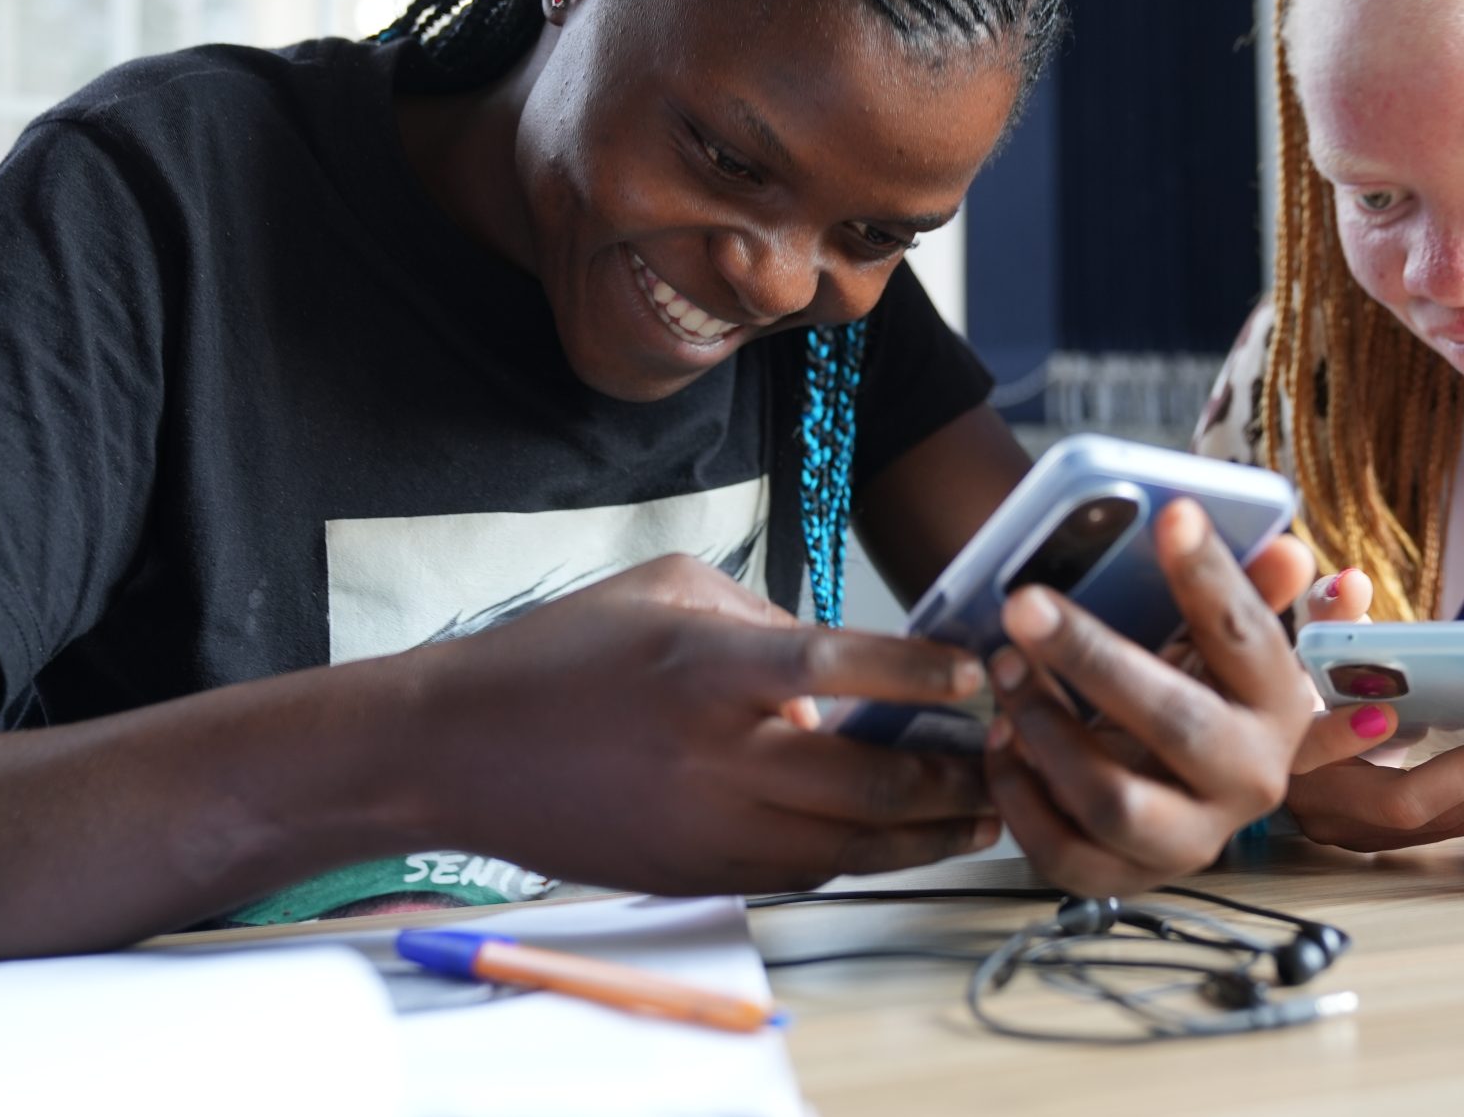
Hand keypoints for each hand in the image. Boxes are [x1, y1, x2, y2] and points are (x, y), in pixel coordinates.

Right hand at [416, 555, 998, 894]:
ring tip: (982, 815)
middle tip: (1006, 756)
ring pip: (846, 844)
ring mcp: (703, 827)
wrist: (456, 750)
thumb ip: (764, 618)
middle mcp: (711, 756)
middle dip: (951, 775)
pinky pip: (801, 874)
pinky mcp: (693, 875)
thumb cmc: (561, 654)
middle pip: (864, 780)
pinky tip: (899, 839)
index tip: (977, 674)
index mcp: (704, 668)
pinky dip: (860, 857)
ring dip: (925, 833)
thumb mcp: (666, 589)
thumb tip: (840, 668)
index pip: (838, 665)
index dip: (920, 672)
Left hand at [979, 500, 1317, 895]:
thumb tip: (1287, 552)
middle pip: (1174, 722)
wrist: (1191, 794)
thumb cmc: (1201, 695)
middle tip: (1024, 603)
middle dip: (1092, 658)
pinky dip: (1018, 794)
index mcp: (1280, 708)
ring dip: (1045, 726)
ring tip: (1003, 667)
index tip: (1171, 515)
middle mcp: (1250, 782)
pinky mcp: (1126, 880)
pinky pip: (1062, 852)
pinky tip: (1000, 737)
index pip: (1245, 637)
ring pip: (1112, 799)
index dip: (1209, 575)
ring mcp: (1190, 841)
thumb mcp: (1227, 644)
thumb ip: (1247, 591)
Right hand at [1278, 568, 1463, 851]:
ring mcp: (1354, 832)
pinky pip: (1447, 823)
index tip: (1390, 712)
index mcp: (1284, 752)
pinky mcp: (1389, 838)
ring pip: (1433, 823)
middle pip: (1399, 806)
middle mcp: (1317, 807)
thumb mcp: (1301, 642)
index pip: (1310, 755)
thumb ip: (1322, 612)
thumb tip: (1352, 583)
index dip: (1343, 737)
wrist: (1282, 743)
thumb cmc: (1298, 685)